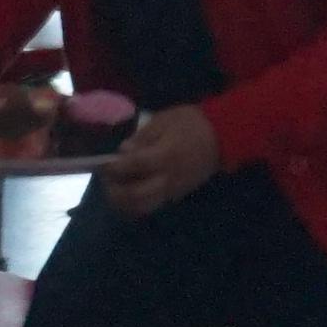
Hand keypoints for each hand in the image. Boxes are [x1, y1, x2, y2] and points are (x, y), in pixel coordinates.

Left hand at [102, 106, 220, 215]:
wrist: (223, 136)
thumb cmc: (192, 123)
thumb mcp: (164, 120)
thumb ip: (142, 137)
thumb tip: (123, 152)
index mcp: (165, 156)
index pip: (133, 167)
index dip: (114, 167)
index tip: (103, 164)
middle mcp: (168, 177)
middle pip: (135, 195)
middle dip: (114, 190)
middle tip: (106, 179)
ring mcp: (174, 189)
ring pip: (143, 206)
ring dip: (123, 202)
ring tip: (114, 188)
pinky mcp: (178, 195)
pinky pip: (153, 205)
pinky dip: (136, 203)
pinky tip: (129, 192)